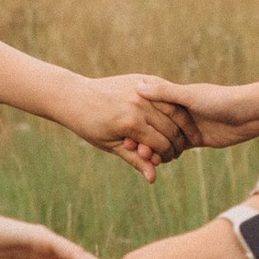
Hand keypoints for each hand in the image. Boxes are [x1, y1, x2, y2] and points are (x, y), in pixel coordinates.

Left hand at [61, 73, 199, 179]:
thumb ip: (135, 159)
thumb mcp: (111, 145)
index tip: (168, 160)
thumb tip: (153, 179)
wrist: (75, 96)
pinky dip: (175, 107)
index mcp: (130, 123)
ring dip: (183, 124)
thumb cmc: (89, 125)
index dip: (167, 155)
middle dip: (177, 142)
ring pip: (174, 109)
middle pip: (171, 127)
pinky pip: (166, 94)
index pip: (161, 143)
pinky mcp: (142, 80)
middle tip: (179, 151)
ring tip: (184, 135)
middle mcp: (139, 104)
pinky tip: (178, 117)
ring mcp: (142, 89)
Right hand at [138, 80, 258, 152]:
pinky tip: (155, 164)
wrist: (251, 113)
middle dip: (142, 138)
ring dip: (153, 148)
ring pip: (164, 139)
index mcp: (176, 97)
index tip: (123, 131)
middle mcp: (180, 111)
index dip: (136, 119)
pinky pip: (177, 148)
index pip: (149, 108)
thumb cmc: (222, 99)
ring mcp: (188, 126)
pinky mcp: (197, 140)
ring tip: (142, 160)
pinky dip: (167, 155)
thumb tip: (138, 86)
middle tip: (131, 150)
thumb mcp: (190, 96)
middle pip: (154, 125)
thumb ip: (165, 94)